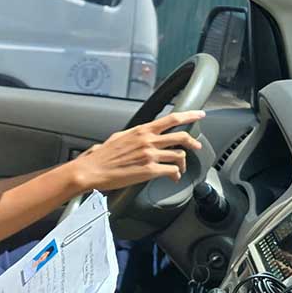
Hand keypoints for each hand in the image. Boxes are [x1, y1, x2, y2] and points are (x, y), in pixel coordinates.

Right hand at [70, 110, 203, 191]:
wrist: (93, 170)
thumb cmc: (102, 156)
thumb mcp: (119, 137)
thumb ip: (135, 135)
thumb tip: (141, 135)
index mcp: (141, 130)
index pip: (171, 119)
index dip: (189, 115)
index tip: (199, 115)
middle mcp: (148, 140)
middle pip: (181, 136)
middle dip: (193, 142)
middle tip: (197, 146)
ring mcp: (150, 155)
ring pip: (179, 155)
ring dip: (182, 163)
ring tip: (180, 168)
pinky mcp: (150, 171)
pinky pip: (172, 171)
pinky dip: (176, 175)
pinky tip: (173, 177)